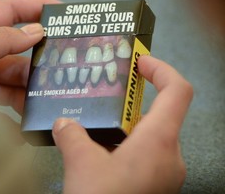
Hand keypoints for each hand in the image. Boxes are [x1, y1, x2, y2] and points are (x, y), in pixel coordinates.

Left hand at [0, 0, 58, 112]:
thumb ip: (0, 40)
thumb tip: (35, 31)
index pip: (9, 11)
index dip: (35, 7)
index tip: (59, 13)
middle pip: (17, 50)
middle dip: (37, 60)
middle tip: (59, 69)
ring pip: (16, 79)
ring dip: (30, 90)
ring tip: (43, 99)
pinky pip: (8, 104)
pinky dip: (19, 113)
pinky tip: (27, 119)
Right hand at [52, 55, 192, 193]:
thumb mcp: (81, 166)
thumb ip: (72, 136)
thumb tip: (64, 123)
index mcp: (159, 143)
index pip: (177, 90)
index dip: (161, 69)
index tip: (141, 61)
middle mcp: (170, 155)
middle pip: (161, 112)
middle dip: (132, 102)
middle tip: (108, 95)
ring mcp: (165, 172)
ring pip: (150, 135)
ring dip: (125, 127)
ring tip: (98, 125)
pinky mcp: (156, 183)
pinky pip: (146, 154)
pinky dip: (126, 145)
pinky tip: (101, 152)